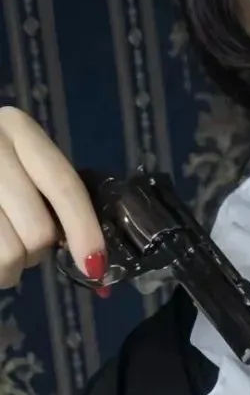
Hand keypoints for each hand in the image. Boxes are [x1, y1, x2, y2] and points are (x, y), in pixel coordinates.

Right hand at [0, 107, 106, 287]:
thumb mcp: (19, 165)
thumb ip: (54, 196)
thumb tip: (94, 258)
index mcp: (16, 128)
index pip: (64, 186)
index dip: (84, 230)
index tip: (94, 266)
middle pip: (39, 229)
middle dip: (36, 251)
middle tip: (20, 242)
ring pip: (11, 254)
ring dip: (11, 267)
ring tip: (0, 250)